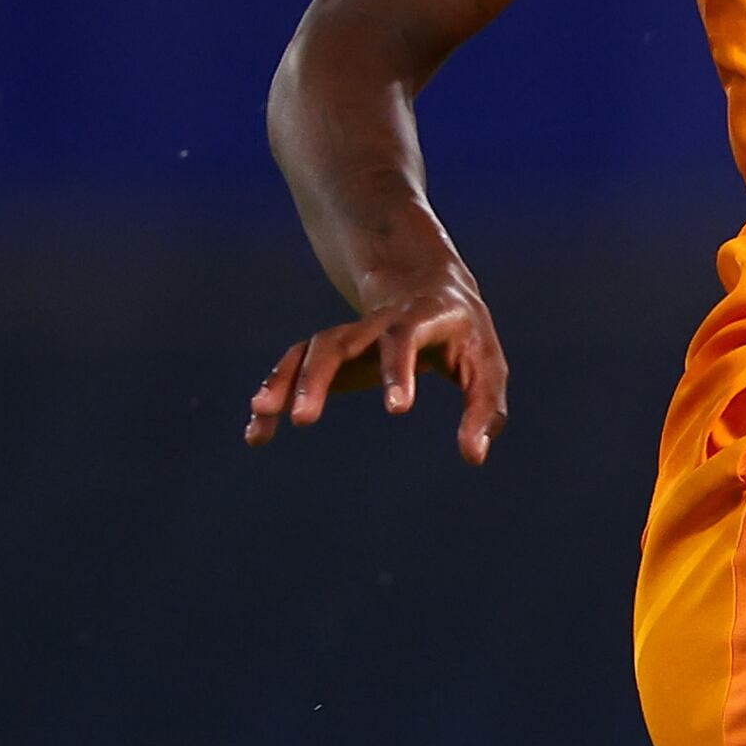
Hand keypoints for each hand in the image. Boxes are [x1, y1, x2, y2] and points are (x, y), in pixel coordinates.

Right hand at [247, 262, 508, 461]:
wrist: (429, 288)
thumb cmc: (466, 338)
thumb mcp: (487, 369)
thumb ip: (485, 411)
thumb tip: (473, 456)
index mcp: (424, 317)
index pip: (404, 338)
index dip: (398, 369)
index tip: (398, 410)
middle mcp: (378, 322)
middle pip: (339, 341)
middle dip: (317, 377)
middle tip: (303, 420)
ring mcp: (350, 334)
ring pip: (310, 350)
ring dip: (284, 382)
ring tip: (261, 416)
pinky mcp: (332, 351)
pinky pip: (295, 367)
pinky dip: (275, 393)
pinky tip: (258, 431)